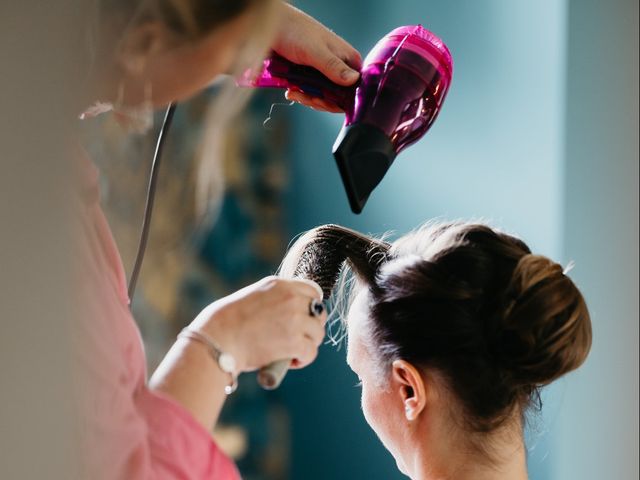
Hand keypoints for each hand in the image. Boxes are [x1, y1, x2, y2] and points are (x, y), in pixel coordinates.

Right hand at [191, 276, 326, 372]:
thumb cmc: (227, 323)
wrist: (217, 339)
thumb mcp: (253, 298)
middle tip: (299, 339)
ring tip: (292, 353)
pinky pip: (311, 351)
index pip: (312, 290)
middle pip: (319, 312)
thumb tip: (293, 314)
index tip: (304, 320)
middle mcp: (290, 297)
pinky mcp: (294, 341)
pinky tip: (291, 362)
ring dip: (308, 345)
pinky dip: (304, 359)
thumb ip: (274, 301)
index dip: (311, 308)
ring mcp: (294, 319)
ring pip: (317, 333)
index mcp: (279, 284)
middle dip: (312, 327)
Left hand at [273, 3, 361, 112]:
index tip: (323, 100)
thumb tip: (354, 80)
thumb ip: (333, 66)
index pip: (355, 89)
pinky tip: (292, 90)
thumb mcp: (314, 51)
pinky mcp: (313, 76)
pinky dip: (302, 95)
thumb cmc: (295, 31)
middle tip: (306, 97)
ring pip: (324, 97)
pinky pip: (312, 93)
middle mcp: (341, 67)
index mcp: (349, 60)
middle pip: (339, 97)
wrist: (273, 26)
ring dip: (309, 99)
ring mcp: (326, 73)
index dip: (341, 100)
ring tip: (294, 92)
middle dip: (321, 101)